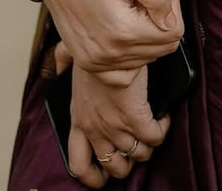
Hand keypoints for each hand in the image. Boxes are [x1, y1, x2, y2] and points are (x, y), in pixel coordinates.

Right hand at [35, 0, 182, 73]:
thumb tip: (171, 21)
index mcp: (123, 30)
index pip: (173, 33)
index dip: (173, 10)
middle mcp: (110, 52)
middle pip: (162, 48)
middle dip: (161, 24)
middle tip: (146, 1)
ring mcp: (97, 62)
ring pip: (146, 60)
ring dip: (146, 38)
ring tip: (132, 11)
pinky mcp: (88, 63)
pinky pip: (123, 75)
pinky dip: (130, 58)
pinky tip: (125, 35)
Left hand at [63, 56, 168, 186]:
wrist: (106, 44)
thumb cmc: (91, 48)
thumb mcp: (70, 60)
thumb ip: (62, 64)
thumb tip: (59, 65)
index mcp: (79, 120)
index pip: (79, 165)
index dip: (93, 177)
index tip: (104, 174)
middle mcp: (96, 129)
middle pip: (114, 166)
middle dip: (128, 162)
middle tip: (135, 147)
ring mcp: (115, 126)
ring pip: (137, 155)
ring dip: (147, 146)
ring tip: (151, 130)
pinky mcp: (135, 117)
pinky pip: (153, 138)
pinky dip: (161, 131)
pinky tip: (162, 118)